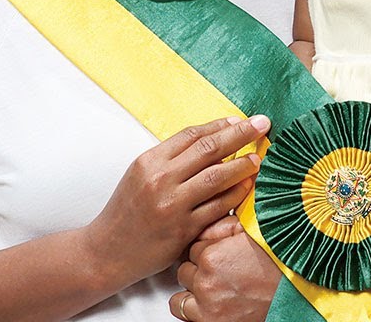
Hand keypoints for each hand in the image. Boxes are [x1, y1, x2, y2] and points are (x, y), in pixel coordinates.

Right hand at [88, 115, 269, 282]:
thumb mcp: (141, 175)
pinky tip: (247, 186)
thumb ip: (172, 159)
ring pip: (217, 177)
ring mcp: (173, 205)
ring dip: (242, 165)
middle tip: (262, 125)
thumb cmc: (128, 210)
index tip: (241, 120)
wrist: (108, 250)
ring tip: (257, 159)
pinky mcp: (183, 229)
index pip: (192, 135)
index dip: (220, 125)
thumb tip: (212, 140)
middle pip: (209, 149)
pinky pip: (218, 207)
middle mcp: (160, 179)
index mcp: (149, 161)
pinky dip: (236, 194)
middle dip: (240, 134)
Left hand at [170, 217, 280, 320]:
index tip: (220, 254)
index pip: (193, 249)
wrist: (300, 291)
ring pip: (181, 296)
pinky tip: (209, 303)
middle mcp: (207, 282)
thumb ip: (221, 227)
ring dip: (194, 291)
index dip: (208, 250)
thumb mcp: (251, 232)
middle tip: (221, 271)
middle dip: (200, 270)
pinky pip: (184, 314)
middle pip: (186, 272)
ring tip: (214, 288)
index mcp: (213, 256)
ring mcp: (208, 307)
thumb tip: (203, 229)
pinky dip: (194, 310)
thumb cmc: (282, 262)